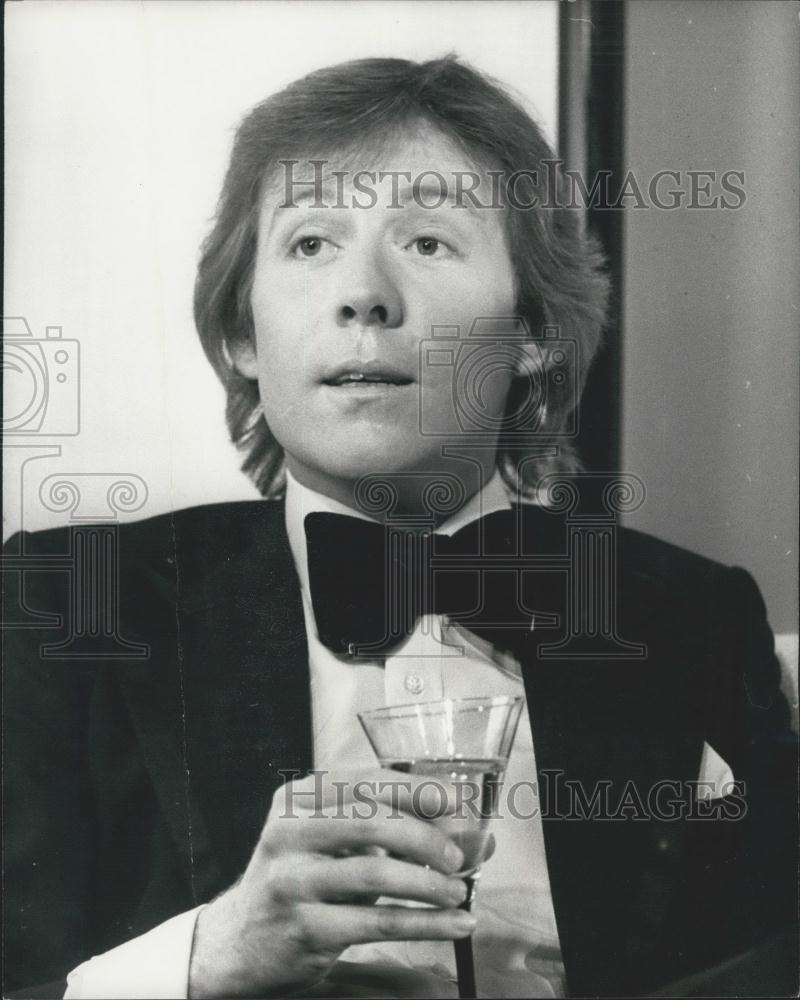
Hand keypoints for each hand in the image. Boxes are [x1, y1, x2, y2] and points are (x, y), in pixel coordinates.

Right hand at [187, 769, 476, 997]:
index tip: (456, 802)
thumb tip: (472, 835)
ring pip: (374, 872)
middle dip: (426, 836)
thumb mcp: (333, 844)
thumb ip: (390, 832)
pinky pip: (376, 922)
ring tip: (459, 892)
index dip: (417, 789)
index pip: (365, 780)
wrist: (239, 941)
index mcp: (298, 798)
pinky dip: (425, 923)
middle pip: (371, 821)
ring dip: (428, 883)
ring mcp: (292, 880)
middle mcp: (289, 831)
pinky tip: (453, 924)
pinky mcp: (304, 927)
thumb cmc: (300, 880)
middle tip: (459, 854)